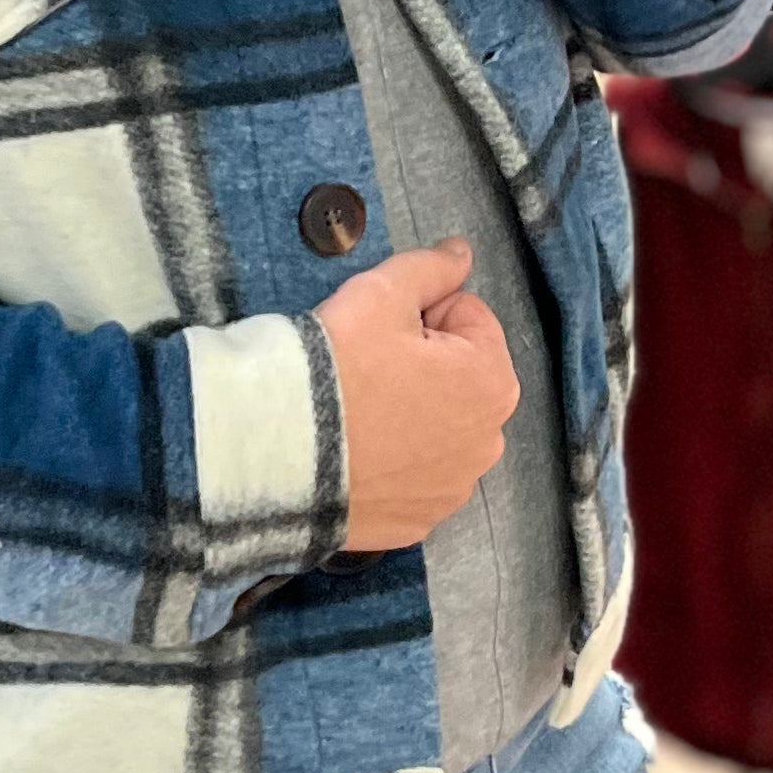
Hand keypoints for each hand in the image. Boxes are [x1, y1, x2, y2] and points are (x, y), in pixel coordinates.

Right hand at [315, 234, 518, 550]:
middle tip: (366, 369)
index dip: (420, 314)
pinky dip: (392, 462)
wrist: (279, 454)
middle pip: (457, 377)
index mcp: (492, 380)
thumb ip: (431, 268)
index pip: (466, 318)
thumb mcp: (381, 294)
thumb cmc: (337, 367)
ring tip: (358, 413)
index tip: (382, 331)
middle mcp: (487, 441)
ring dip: (410, 415)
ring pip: (436, 429)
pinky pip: (412, 476)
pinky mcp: (417, 520)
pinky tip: (355, 451)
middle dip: (422, 366)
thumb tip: (461, 252)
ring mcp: (453, 488)